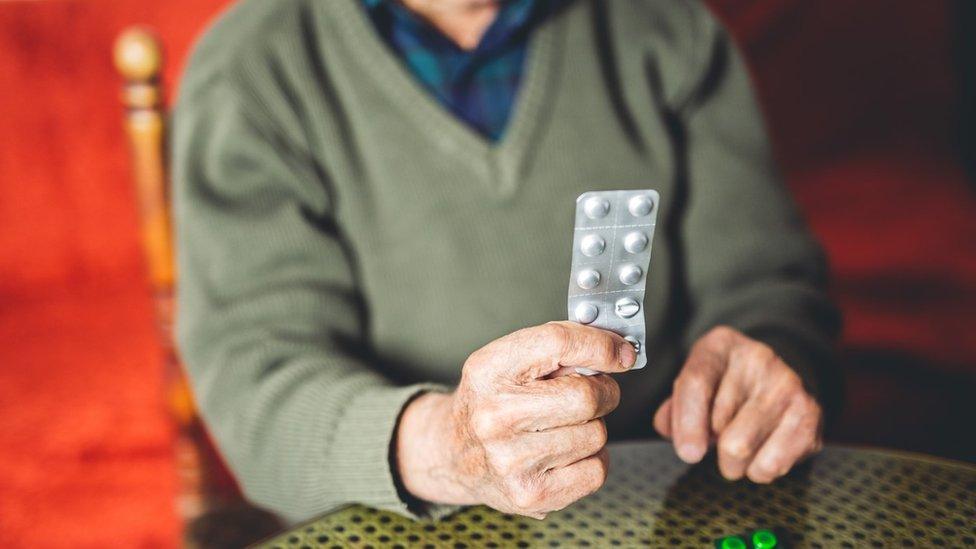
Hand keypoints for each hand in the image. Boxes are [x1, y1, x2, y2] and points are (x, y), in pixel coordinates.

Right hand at [396, 321, 636, 518]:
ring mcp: (510, 460)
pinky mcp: (529, 496)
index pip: (558, 343)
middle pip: (586, 396)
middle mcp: (494, 415)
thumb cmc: (492, 401)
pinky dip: (591, 460)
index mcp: (488, 370)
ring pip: (596, 434)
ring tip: (563, 427)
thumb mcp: (508, 360)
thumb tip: (619, 351)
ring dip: (592, 428)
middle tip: (592, 394)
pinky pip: (596, 470)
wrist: (453, 454)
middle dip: (603, 392)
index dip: (601, 345)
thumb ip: (558, 348)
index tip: (622, 352)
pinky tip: (565, 454)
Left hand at [653, 326, 822, 482]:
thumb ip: (674, 409)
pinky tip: (761, 451)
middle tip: (720, 434)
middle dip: (712, 443)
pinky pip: (771, 465)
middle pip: (720, 422)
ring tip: (737, 445)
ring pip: (741, 448)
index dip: (687, 423)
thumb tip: (673, 433)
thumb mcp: (695, 383)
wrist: (779, 375)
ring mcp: (788, 385)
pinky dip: (759, 470)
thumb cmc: (726, 385)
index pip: (696, 383)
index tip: (688, 453)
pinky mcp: (810, 414)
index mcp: (721, 345)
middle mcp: (759, 358)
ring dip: (732, 462)